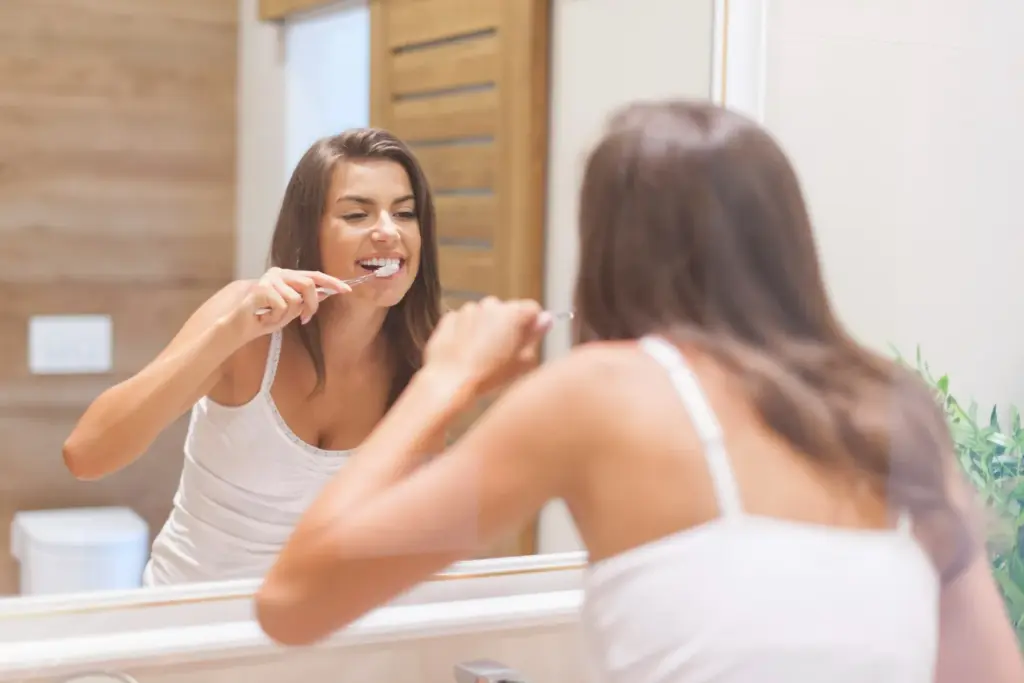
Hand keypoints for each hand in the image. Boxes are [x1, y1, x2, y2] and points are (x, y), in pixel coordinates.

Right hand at [227, 268, 351, 341]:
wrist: (238, 323)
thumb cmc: (265, 316)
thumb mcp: (291, 310)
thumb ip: (306, 301)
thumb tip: (326, 294)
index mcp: (288, 276)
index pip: (315, 276)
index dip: (332, 282)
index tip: (346, 290)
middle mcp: (279, 273)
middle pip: (309, 284)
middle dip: (312, 305)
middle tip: (305, 319)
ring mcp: (269, 279)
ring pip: (295, 300)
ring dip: (287, 316)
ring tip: (273, 318)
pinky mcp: (261, 289)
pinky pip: (282, 306)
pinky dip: (276, 318)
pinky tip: (264, 318)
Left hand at [424, 297, 552, 397]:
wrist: (449, 381)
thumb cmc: (488, 375)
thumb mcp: (522, 361)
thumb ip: (535, 336)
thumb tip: (546, 319)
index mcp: (513, 313)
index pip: (532, 309)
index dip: (532, 325)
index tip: (528, 340)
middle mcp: (491, 305)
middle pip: (507, 311)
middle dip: (508, 326)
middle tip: (504, 352)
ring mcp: (468, 310)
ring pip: (485, 316)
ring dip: (486, 328)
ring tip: (482, 355)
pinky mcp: (450, 318)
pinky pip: (465, 321)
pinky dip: (467, 332)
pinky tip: (465, 352)